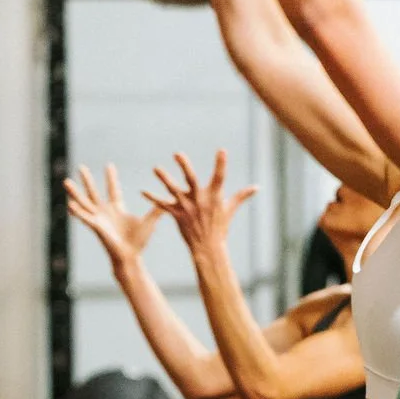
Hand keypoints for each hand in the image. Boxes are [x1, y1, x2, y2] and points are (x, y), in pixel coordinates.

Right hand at [65, 164, 162, 268]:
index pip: (113, 190)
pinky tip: (69, 204)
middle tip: (81, 166)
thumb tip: (170, 201)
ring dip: (75, 192)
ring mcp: (99, 219)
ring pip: (84, 202)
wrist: (131, 257)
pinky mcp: (96, 227)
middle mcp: (105, 212)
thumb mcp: (150, 221)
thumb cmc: (139, 242)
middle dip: (88, 180)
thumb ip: (157, 210)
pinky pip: (85, 218)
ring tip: (65, 181)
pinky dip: (78, 212)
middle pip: (94, 192)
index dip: (111, 178)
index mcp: (117, 209)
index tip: (109, 165)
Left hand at [143, 149, 257, 256]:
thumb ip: (241, 196)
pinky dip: (153, 198)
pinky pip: (163, 205)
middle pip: (191, 179)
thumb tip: (256, 187)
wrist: (208, 248)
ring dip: (164, 179)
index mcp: (214, 196)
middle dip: (184, 166)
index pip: (219, 176)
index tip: (222, 150)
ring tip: (156, 168)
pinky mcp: (177, 215)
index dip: (221, 163)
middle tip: (177, 154)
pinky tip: (143, 191)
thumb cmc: (220, 227)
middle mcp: (199, 199)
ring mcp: (187, 207)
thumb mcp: (230, 209)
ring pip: (173, 190)